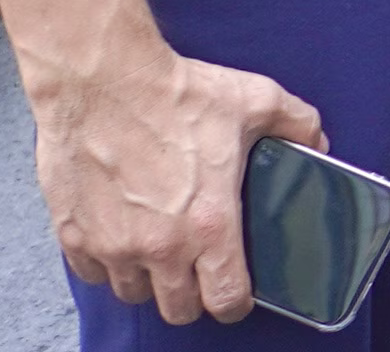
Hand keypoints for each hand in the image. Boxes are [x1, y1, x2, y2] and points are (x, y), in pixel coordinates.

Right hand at [30, 49, 326, 325]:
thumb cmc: (176, 92)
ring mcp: (112, 244)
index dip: (237, 302)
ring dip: (148, 279)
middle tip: (198, 272)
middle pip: (177, 309)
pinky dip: (105, 263)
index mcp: (209, 225)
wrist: (104, 79)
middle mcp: (159, 246)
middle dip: (193, 297)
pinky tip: (120, 237)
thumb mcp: (257, 101)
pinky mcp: (73, 233)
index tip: (238, 292)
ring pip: (132, 293)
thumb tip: (316, 141)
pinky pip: (90, 273)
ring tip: (159, 252)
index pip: (226, 299)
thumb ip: (298, 125)